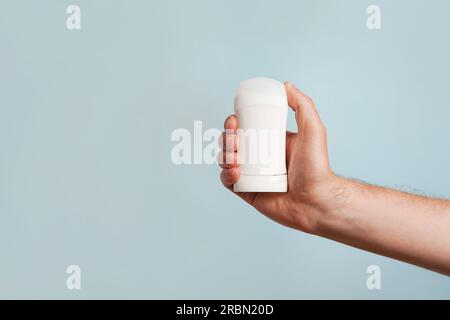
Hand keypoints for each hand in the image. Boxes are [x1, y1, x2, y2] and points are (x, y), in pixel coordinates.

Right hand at [220, 81, 338, 232]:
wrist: (316, 200)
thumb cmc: (317, 167)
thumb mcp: (312, 129)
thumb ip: (303, 105)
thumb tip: (286, 85)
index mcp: (269, 142)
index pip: (245, 128)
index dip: (234, 123)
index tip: (234, 120)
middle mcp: (258, 157)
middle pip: (231, 143)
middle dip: (226, 138)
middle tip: (234, 137)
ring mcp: (251, 175)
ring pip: (226, 160)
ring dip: (224, 154)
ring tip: (234, 156)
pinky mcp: (246, 191)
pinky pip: (228, 181)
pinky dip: (226, 174)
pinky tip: (236, 171)